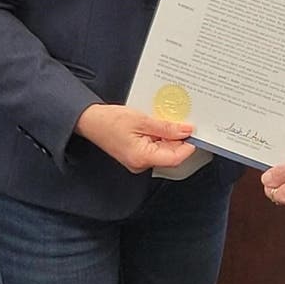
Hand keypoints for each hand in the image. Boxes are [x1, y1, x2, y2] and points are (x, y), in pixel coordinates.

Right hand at [75, 103, 196, 173]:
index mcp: (142, 158)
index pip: (174, 158)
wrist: (90, 121)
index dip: (188, 145)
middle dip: (179, 139)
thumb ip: (165, 127)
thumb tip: (186, 131)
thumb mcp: (142, 120)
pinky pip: (154, 147)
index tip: (195, 132)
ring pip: (163, 150)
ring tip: (169, 120)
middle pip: (170, 154)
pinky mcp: (136, 154)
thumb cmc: (110, 121)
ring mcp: (138, 160)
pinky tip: (160, 124)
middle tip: (184, 121)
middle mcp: (141, 164)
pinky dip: (160, 136)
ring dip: (169, 136)